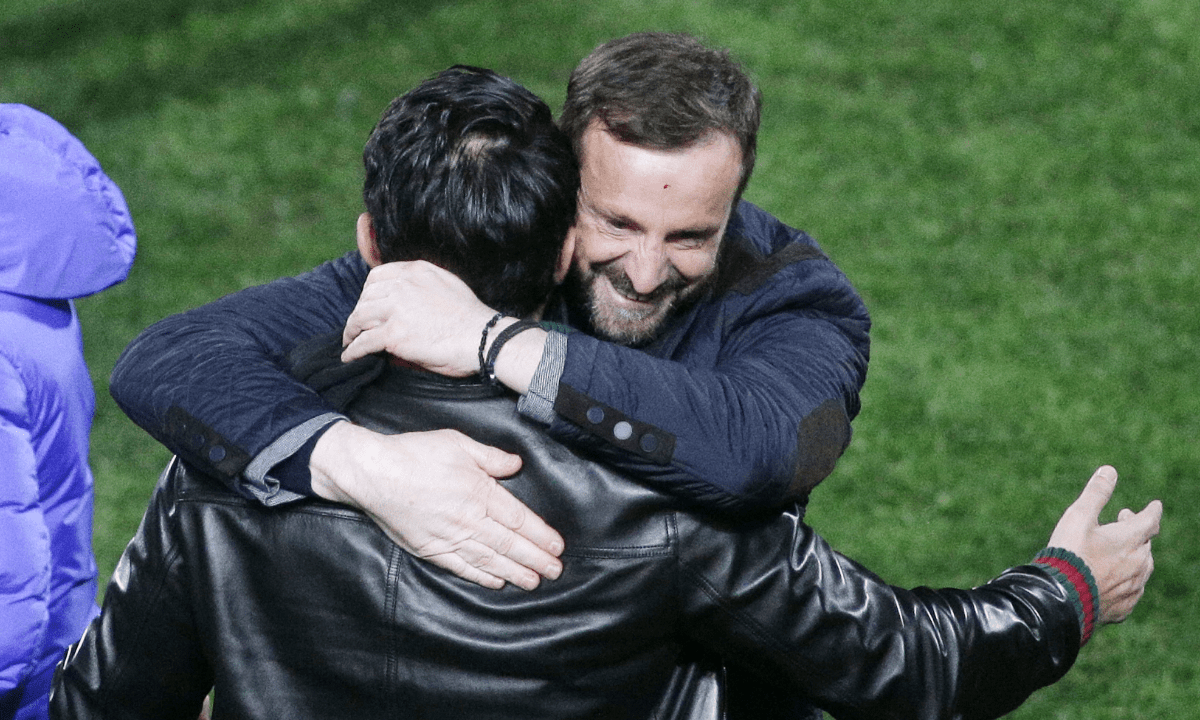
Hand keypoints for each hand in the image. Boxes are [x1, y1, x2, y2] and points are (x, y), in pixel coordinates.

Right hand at [311, 422, 564, 589]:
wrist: (373, 473)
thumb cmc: (414, 453)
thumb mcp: (457, 443)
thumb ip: (490, 457)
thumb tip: (516, 464)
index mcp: (478, 492)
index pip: (519, 519)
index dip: (541, 535)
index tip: (558, 547)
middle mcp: (467, 519)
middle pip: (509, 544)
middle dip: (536, 559)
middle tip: (555, 571)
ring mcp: (448, 537)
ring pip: (489, 560)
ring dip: (515, 572)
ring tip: (534, 582)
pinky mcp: (430, 549)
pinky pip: (461, 567)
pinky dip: (481, 577)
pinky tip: (497, 582)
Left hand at [341, 260, 496, 374]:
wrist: (483, 337)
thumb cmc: (471, 317)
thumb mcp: (448, 284)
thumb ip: (424, 285)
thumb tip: (408, 299)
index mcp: (416, 271)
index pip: (377, 276)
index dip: (368, 292)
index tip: (367, 304)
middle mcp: (403, 285)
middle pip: (366, 297)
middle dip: (358, 312)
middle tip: (357, 326)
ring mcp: (397, 309)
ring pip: (359, 317)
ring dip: (351, 331)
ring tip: (349, 341)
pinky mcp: (394, 334)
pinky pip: (364, 342)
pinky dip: (353, 350)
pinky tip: (349, 356)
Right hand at [1047, 466, 1161, 624]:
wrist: (1062, 597)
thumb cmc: (1070, 553)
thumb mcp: (1079, 516)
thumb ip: (1096, 493)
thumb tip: (1110, 470)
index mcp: (1131, 539)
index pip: (1150, 520)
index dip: (1152, 510)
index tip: (1154, 505)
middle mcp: (1139, 564)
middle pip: (1145, 544)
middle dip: (1137, 532)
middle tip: (1122, 522)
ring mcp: (1133, 588)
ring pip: (1141, 568)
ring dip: (1133, 557)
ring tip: (1119, 552)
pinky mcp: (1123, 607)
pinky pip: (1130, 590)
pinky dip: (1125, 580)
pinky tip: (1113, 581)